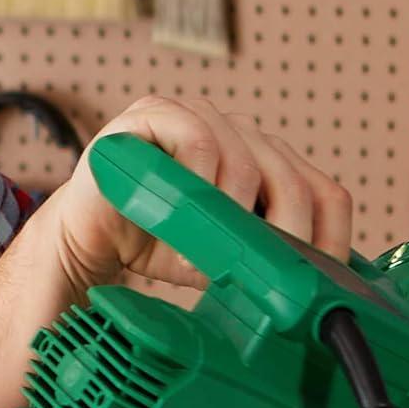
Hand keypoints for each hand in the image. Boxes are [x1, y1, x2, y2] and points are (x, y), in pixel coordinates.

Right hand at [41, 96, 354, 295]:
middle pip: (292, 180)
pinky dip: (196, 182)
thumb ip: (256, 260)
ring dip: (230, 217)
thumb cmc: (149, 242)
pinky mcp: (152, 114)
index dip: (327, 236)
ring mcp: (196, 117)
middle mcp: (236, 132)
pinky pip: (196, 139)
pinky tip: (180, 216)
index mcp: (261, 161)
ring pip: (247, 162)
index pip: (320, 191)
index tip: (315, 280)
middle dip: (280, 235)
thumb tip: (303, 293)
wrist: (81, 238)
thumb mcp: (217, 260)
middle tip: (257, 273)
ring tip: (204, 253)